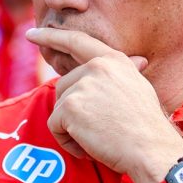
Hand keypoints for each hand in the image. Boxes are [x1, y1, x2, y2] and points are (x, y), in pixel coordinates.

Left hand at [26, 27, 182, 180]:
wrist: (150, 149)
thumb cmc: (147, 126)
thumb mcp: (139, 88)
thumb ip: (124, 73)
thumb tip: (138, 59)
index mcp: (113, 60)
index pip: (76, 41)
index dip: (51, 36)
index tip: (32, 34)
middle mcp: (96, 67)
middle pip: (63, 87)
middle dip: (73, 111)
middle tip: (100, 129)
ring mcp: (82, 85)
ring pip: (59, 108)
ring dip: (71, 128)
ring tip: (98, 137)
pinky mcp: (70, 106)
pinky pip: (55, 126)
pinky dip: (67, 141)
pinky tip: (89, 146)